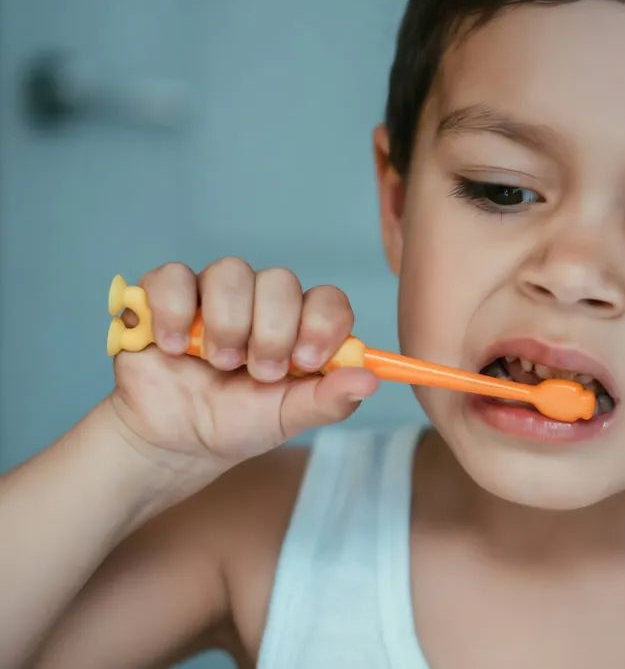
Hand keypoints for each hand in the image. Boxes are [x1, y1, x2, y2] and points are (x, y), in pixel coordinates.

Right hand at [109, 258, 377, 479]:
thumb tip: (370, 381)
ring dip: (227, 323)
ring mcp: (214, 294)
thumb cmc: (237, 423)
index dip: (322, 324)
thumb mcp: (286, 418)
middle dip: (272, 332)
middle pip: (280, 281)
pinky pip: (174, 275)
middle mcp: (261, 302)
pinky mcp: (166, 295)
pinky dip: (175, 311)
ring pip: (231, 271)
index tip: (307, 362)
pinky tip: (173, 347)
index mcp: (299, 327)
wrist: (174, 441)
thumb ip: (328, 400)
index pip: (327, 299)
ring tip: (217, 363)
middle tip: (259, 372)